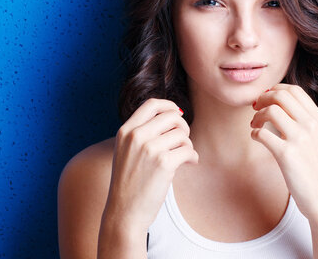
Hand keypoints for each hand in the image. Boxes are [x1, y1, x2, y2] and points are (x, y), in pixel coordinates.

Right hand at [102, 98, 198, 234]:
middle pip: (172, 117)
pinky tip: (188, 163)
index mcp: (126, 131)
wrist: (124, 212)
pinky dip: (192, 157)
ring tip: (182, 157)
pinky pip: (189, 150)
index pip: (152, 104)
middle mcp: (136, 136)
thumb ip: (142, 133)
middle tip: (183, 141)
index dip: (169, 105)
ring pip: (182, 134)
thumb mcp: (126, 151)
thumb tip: (174, 115)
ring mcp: (149, 149)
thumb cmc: (129, 183)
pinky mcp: (163, 163)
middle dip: (183, 127)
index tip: (178, 113)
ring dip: (187, 145)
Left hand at [250, 84, 317, 222]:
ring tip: (255, 125)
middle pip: (280, 96)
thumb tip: (283, 107)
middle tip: (256, 108)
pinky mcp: (287, 155)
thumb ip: (307, 122)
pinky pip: (263, 134)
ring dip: (257, 116)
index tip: (267, 98)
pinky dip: (255, 133)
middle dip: (263, 99)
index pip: (295, 90)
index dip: (275, 90)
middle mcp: (311, 125)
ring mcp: (300, 139)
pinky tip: (257, 138)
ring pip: (271, 111)